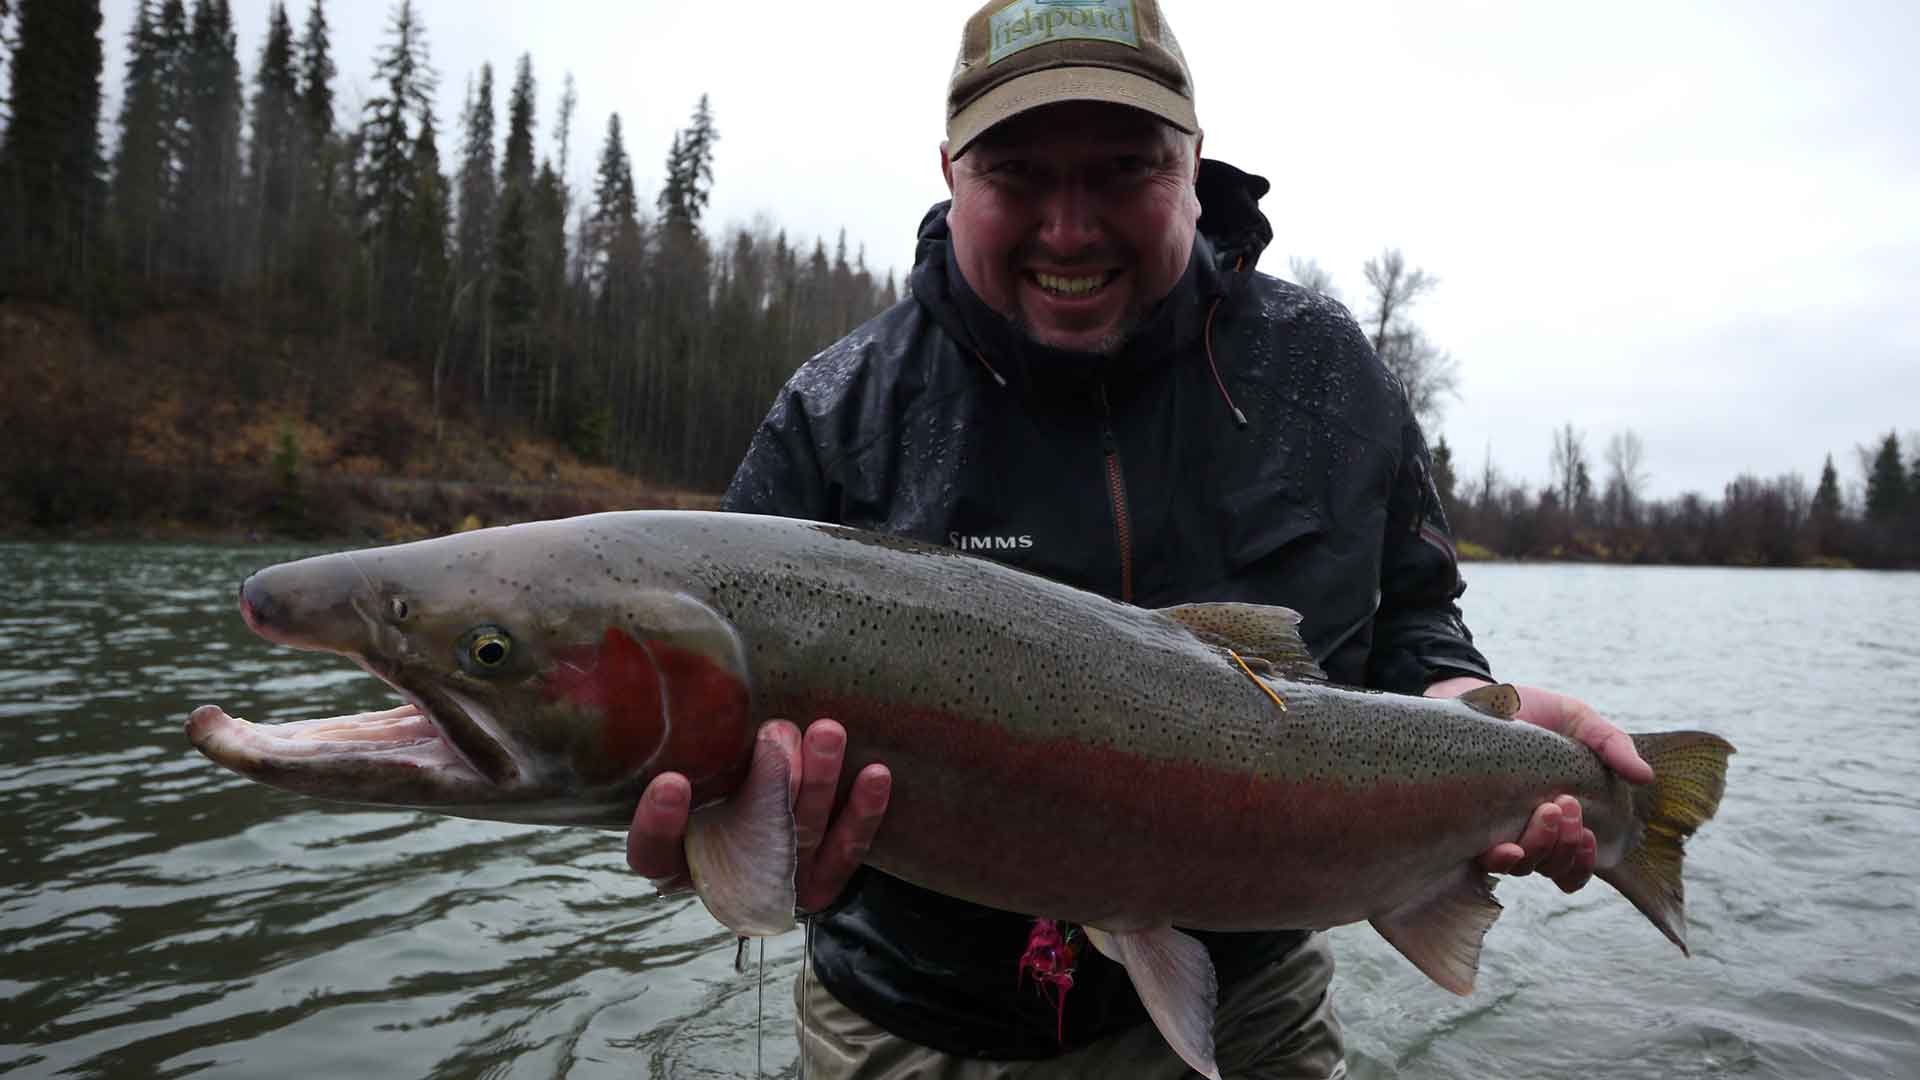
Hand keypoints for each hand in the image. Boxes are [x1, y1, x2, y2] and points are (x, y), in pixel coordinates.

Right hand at [625, 718, 891, 911]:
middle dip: (766, 784)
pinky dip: (862, 812)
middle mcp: (725, 876)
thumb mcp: (692, 769)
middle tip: (776, 733)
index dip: (658, 824)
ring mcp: (777, 882)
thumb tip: (694, 680)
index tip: (672, 782)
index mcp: (674, 857)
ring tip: (827, 733)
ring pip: (800, 834)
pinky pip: (845, 849)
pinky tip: (876, 774)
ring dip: (818, 782)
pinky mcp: (820, 883)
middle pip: (744, 839)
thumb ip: (693, 746)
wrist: (768, 835)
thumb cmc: (713, 788)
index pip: (653, 851)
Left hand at [1427, 679, 1653, 892]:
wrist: (1483, 696)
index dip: (1583, 863)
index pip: (1573, 867)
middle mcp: (1528, 832)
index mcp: (1559, 819)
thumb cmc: (1535, 712)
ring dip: (1541, 847)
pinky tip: (1509, 847)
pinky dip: (1502, 859)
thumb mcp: (1578, 722)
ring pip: (1523, 867)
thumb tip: (1645, 777)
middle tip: (1565, 803)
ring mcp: (1498, 828)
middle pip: (1552, 868)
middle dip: (1565, 845)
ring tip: (1545, 809)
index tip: (1589, 834)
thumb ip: (1611, 746)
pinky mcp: (1467, 821)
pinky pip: (1484, 859)